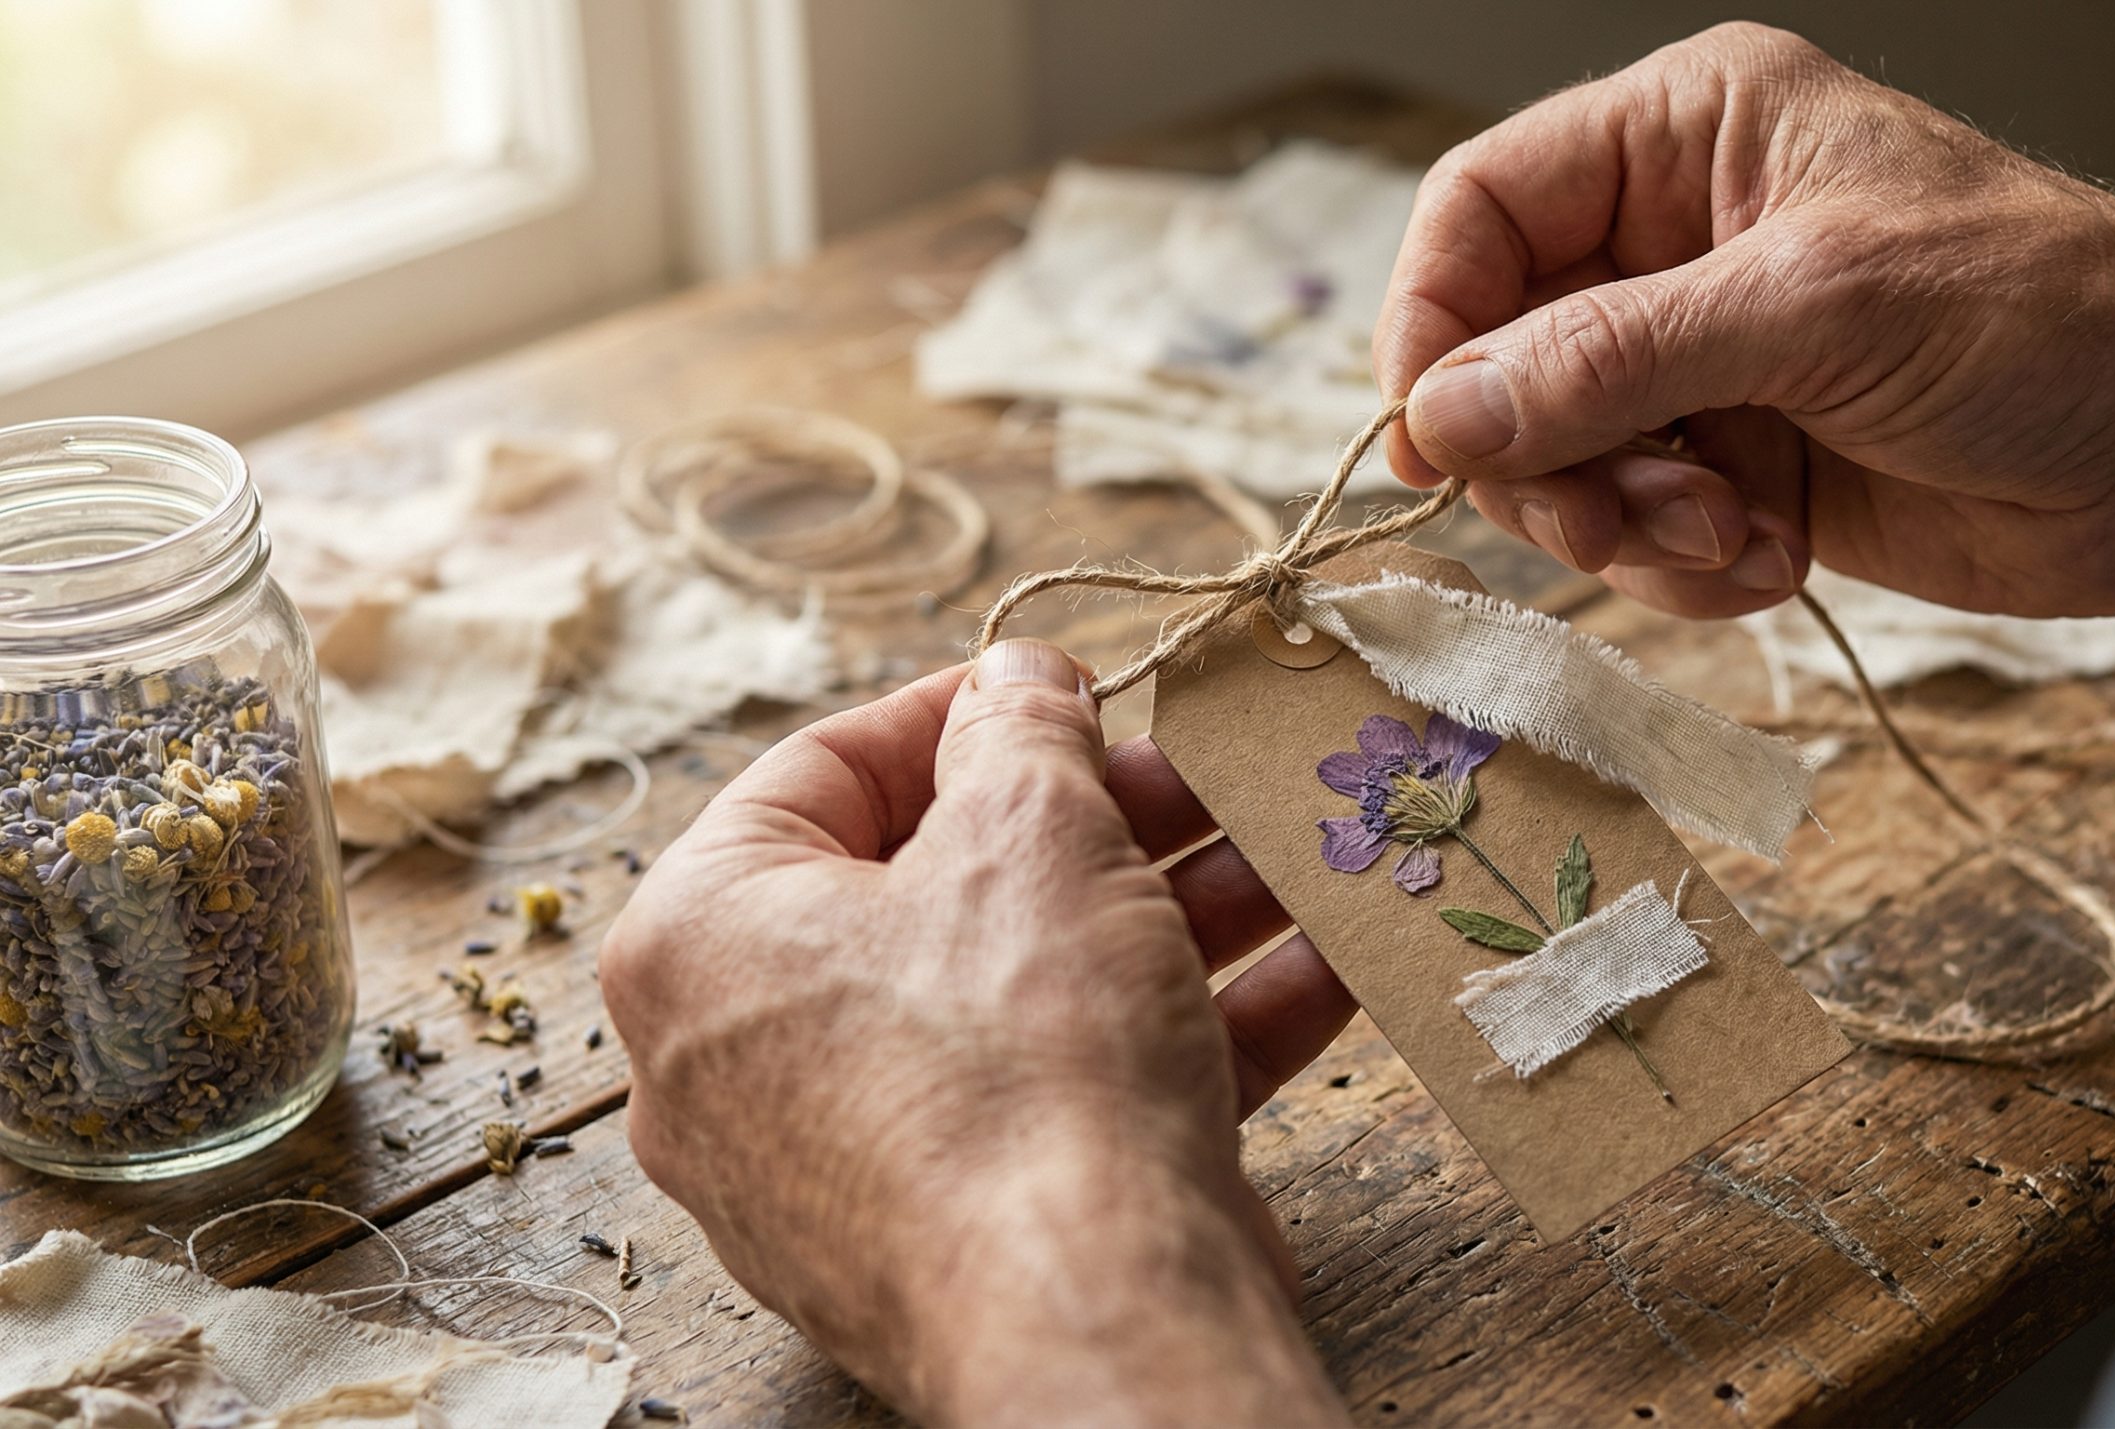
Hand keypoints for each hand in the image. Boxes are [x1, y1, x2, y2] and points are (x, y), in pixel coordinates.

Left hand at [601, 641, 1348, 1424]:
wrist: (1093, 1318)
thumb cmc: (1019, 1061)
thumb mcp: (1035, 829)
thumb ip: (1026, 729)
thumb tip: (1019, 681)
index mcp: (702, 940)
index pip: (820, 773)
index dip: (964, 710)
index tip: (1066, 689)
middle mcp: (748, 1060)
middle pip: (944, 889)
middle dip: (1105, 822)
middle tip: (1201, 776)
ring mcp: (858, 1162)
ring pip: (1025, 992)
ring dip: (1174, 915)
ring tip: (1289, 856)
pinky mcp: (970, 1233)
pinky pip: (1070, 1095)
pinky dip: (1188, 1027)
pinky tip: (1319, 965)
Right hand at [1375, 22, 2114, 680]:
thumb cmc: (2040, 320)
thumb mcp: (1812, 310)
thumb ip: (1610, 360)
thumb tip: (1443, 416)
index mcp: (1687, 135)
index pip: (1481, 210)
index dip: (1435, 323)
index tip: (1437, 440)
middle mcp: (1675, 242)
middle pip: (1498, 356)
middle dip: (1550, 458)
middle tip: (1619, 519)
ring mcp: (1702, 362)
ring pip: (1554, 463)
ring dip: (1624, 526)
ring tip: (1735, 535)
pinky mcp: (1734, 465)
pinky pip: (1630, 533)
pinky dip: (1682, 567)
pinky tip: (1772, 558)